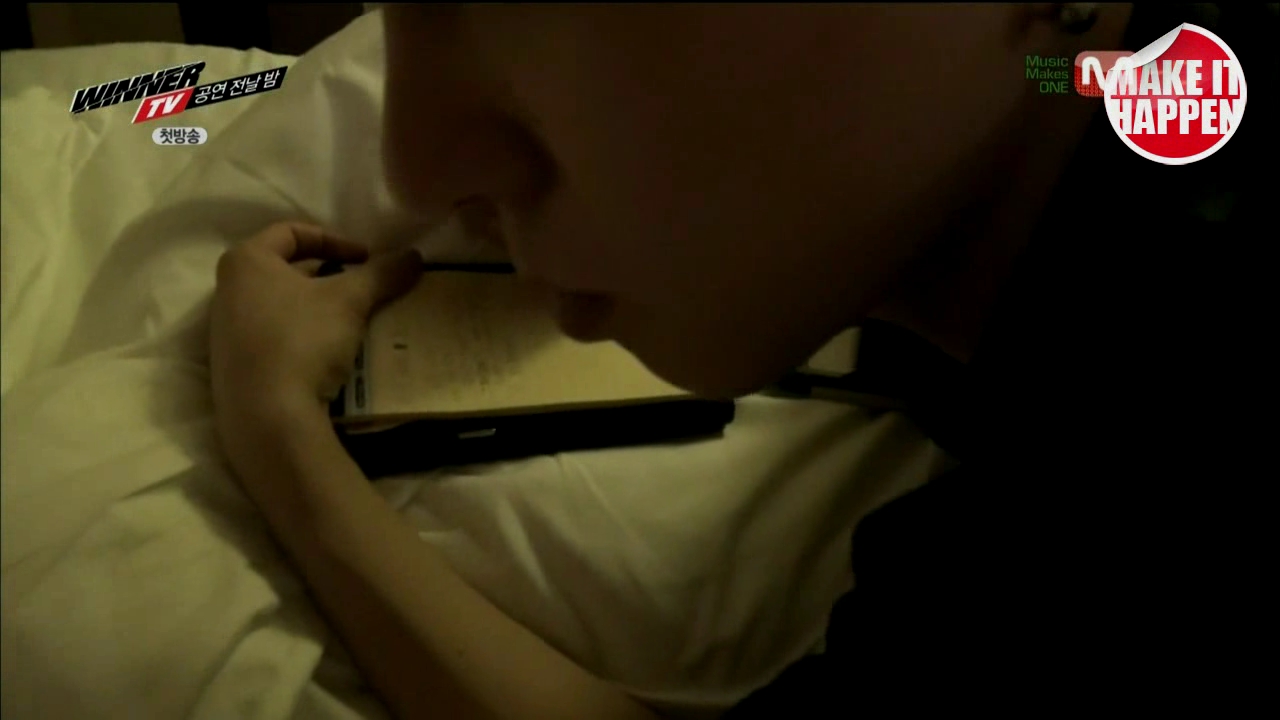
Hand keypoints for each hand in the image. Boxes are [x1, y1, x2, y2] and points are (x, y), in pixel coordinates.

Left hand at [209, 222, 421, 476]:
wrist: (267, 416)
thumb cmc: (303, 339)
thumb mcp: (350, 301)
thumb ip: (382, 274)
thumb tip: (415, 256)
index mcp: (245, 262)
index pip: (291, 231)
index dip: (334, 240)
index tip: (366, 260)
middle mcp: (225, 291)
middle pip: (283, 269)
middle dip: (326, 276)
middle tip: (359, 290)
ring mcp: (224, 333)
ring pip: (278, 306)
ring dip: (314, 309)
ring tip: (348, 324)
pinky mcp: (232, 368)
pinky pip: (271, 338)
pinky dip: (300, 337)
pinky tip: (326, 356)